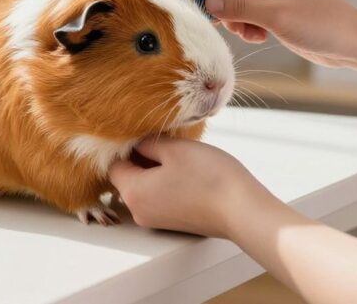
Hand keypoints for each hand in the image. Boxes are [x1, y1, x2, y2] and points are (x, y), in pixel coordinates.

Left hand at [108, 137, 269, 237]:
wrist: (243, 210)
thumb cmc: (208, 177)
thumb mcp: (173, 148)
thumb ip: (146, 143)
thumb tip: (135, 142)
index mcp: (132, 192)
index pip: (113, 164)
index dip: (126, 145)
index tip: (145, 133)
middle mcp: (138, 211)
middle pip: (127, 177)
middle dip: (141, 157)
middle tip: (165, 141)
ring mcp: (155, 220)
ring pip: (144, 186)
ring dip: (156, 169)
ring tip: (178, 155)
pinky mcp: (172, 222)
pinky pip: (158, 197)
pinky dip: (166, 183)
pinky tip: (186, 172)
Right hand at [184, 0, 356, 67]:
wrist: (352, 42)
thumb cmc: (322, 23)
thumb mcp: (276, 17)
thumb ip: (239, 8)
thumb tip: (209, 3)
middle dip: (219, 4)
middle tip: (217, 22)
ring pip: (234, 2)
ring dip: (235, 19)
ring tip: (252, 33)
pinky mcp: (273, 10)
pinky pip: (245, 14)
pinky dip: (246, 26)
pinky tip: (261, 36)